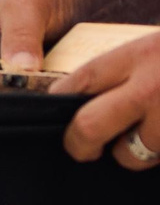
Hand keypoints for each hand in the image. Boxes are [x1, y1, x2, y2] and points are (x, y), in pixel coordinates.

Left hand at [55, 30, 159, 167]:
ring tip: (150, 140)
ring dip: (135, 155)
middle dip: (79, 145)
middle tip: (82, 150)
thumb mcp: (158, 48)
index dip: (58, 103)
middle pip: (90, 126)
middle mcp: (153, 86)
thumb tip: (81, 98)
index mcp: (139, 56)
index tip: (56, 117)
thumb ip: (130, 70)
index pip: (78, 82)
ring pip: (133, 154)